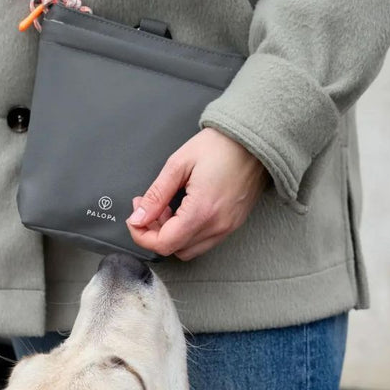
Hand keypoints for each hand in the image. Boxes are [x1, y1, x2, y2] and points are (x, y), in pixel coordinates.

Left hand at [126, 128, 265, 259]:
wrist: (256, 140)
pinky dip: (186, 233)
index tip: (134, 219)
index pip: (163, 244)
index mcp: (202, 211)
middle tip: (148, 208)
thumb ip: (156, 195)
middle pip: (174, 249)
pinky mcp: (233, 225)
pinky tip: (182, 211)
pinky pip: (203, 241)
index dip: (142, 235)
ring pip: (188, 249)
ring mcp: (227, 228)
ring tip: (166, 208)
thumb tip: (139, 217)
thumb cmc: (220, 146)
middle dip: (154, 233)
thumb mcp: (178, 164)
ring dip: (171, 234)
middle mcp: (217, 226)